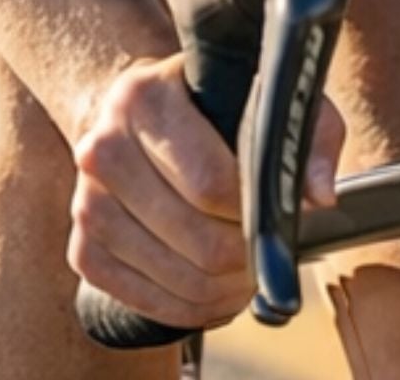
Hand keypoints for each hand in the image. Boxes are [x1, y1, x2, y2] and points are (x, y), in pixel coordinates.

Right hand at [67, 52, 346, 329]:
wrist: (132, 112)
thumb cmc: (206, 101)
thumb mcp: (262, 90)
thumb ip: (306, 130)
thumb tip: (317, 194)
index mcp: (142, 97)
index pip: (210, 181)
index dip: (253, 210)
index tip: (274, 210)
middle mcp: (102, 146)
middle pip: (195, 238)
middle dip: (243, 256)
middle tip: (265, 253)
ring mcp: (86, 201)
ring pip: (173, 276)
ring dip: (221, 289)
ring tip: (245, 274)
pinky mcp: (81, 248)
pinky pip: (142, 300)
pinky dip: (187, 309)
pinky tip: (213, 292)